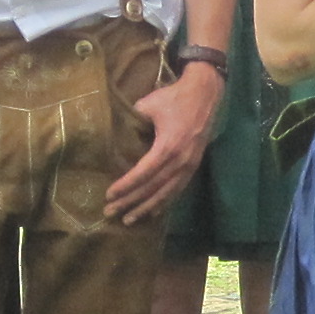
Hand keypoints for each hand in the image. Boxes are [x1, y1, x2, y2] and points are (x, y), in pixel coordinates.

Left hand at [104, 62, 224, 223]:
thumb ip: (133, 120)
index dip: (126, 186)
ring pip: (166, 193)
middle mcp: (180, 160)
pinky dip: (165, 202)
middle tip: (111, 213)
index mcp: (168, 146)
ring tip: (129, 220)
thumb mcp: (149, 104)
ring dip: (147, 208)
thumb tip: (118, 132)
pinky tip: (153, 211)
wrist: (205, 93)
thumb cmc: (175, 98)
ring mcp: (189, 165)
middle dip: (131, 202)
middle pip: (153, 188)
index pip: (143, 173)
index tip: (109, 195)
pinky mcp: (194, 165)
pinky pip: (178, 189)